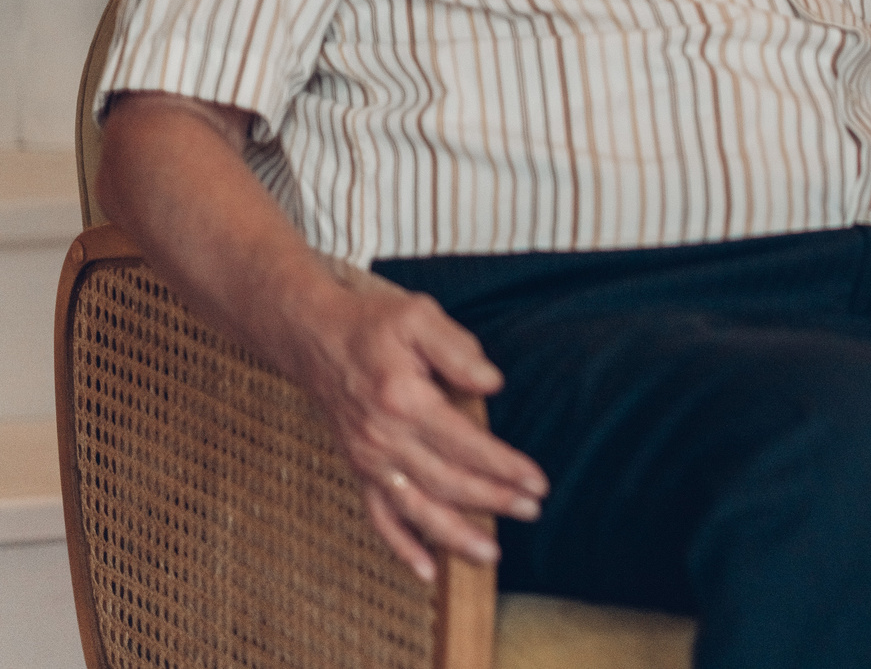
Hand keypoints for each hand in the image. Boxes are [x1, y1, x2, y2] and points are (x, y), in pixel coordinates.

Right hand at [274, 265, 548, 581]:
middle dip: (492, 501)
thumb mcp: (420, 317)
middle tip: (532, 510)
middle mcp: (383, 439)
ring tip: (490, 554)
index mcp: (404, 401)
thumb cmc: (374, 326)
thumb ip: (459, 350)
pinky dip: (401, 546)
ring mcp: (369, 460)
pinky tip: (427, 570)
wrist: (315, 339)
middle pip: (446, 482)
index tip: (537, 481)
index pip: (465, 444)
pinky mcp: (360, 469)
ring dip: (454, 535)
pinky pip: (378, 517)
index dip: (504, 466)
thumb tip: (492, 383)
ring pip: (414, 509)